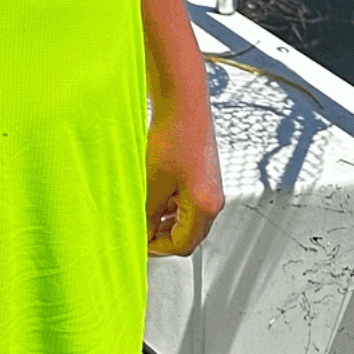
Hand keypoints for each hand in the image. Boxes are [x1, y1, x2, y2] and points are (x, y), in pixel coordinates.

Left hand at [145, 91, 224, 256]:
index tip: (141, 246)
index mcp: (206, 206)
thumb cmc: (175, 137)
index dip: (159, 248)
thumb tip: (142, 231)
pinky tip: (153, 195)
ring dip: (166, 220)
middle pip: (189, 233)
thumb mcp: (153, 183)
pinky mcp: (203, 174)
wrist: (183, 105)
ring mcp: (210, 186)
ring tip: (143, 214)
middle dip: (163, 236)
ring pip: (187, 217)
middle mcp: (213, 199)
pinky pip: (187, 199)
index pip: (184, 244)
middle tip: (141, 234)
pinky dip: (170, 204)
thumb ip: (148, 213)